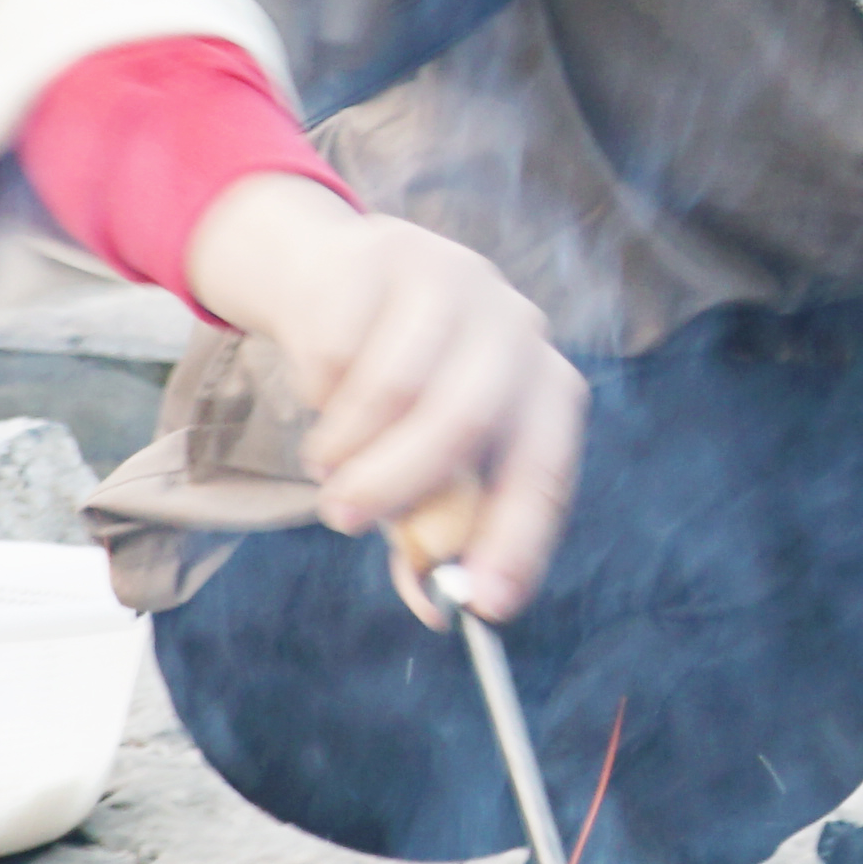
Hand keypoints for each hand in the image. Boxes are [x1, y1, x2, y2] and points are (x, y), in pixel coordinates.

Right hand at [184, 185, 588, 621]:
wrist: (336, 281)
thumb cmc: (400, 391)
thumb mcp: (427, 462)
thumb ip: (437, 533)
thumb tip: (440, 611)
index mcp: (545, 387)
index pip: (546, 470)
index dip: (518, 540)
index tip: (482, 604)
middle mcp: (515, 326)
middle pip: (466, 418)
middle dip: (398, 485)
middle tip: (344, 521)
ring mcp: (454, 280)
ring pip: (393, 387)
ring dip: (345, 445)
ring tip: (326, 463)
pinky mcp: (384, 252)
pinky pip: (337, 348)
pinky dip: (316, 393)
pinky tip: (318, 394)